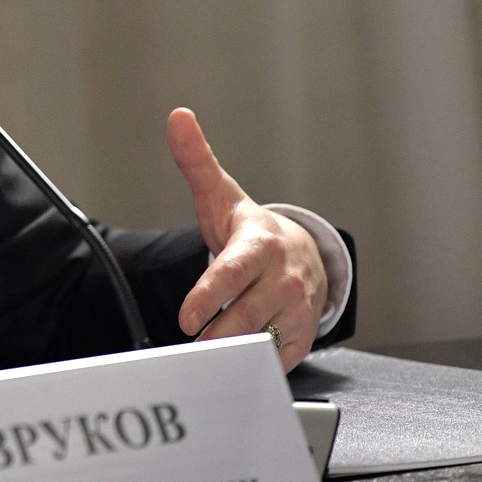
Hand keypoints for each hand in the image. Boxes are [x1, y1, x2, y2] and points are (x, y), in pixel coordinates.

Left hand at [170, 108, 326, 369]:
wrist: (301, 253)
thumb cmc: (251, 230)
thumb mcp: (220, 194)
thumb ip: (195, 160)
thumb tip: (178, 118)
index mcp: (260, 245)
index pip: (232, 274)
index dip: (209, 297)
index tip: (187, 318)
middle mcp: (284, 279)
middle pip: (244, 315)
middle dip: (215, 332)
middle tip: (190, 343)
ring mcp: (297, 309)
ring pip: (261, 340)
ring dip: (231, 351)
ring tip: (206, 354)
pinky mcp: (303, 335)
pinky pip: (279, 358)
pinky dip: (255, 363)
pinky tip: (234, 360)